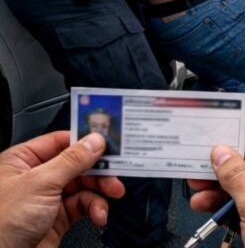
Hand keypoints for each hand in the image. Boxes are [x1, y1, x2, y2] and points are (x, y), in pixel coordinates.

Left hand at [0, 131, 124, 247]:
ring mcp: (46, 198)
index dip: (86, 143)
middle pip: (77, 165)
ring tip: (111, 198)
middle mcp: (35, 177)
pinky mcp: (56, 218)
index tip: (110, 144)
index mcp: (22, 161)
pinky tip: (98, 215)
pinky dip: (94, 209)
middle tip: (115, 176)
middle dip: (99, 172)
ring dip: (99, 193)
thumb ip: (71, 160)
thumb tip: (94, 141)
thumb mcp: (41, 183)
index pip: (61, 142)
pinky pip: (82, 206)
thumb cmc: (1, 222)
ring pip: (83, 186)